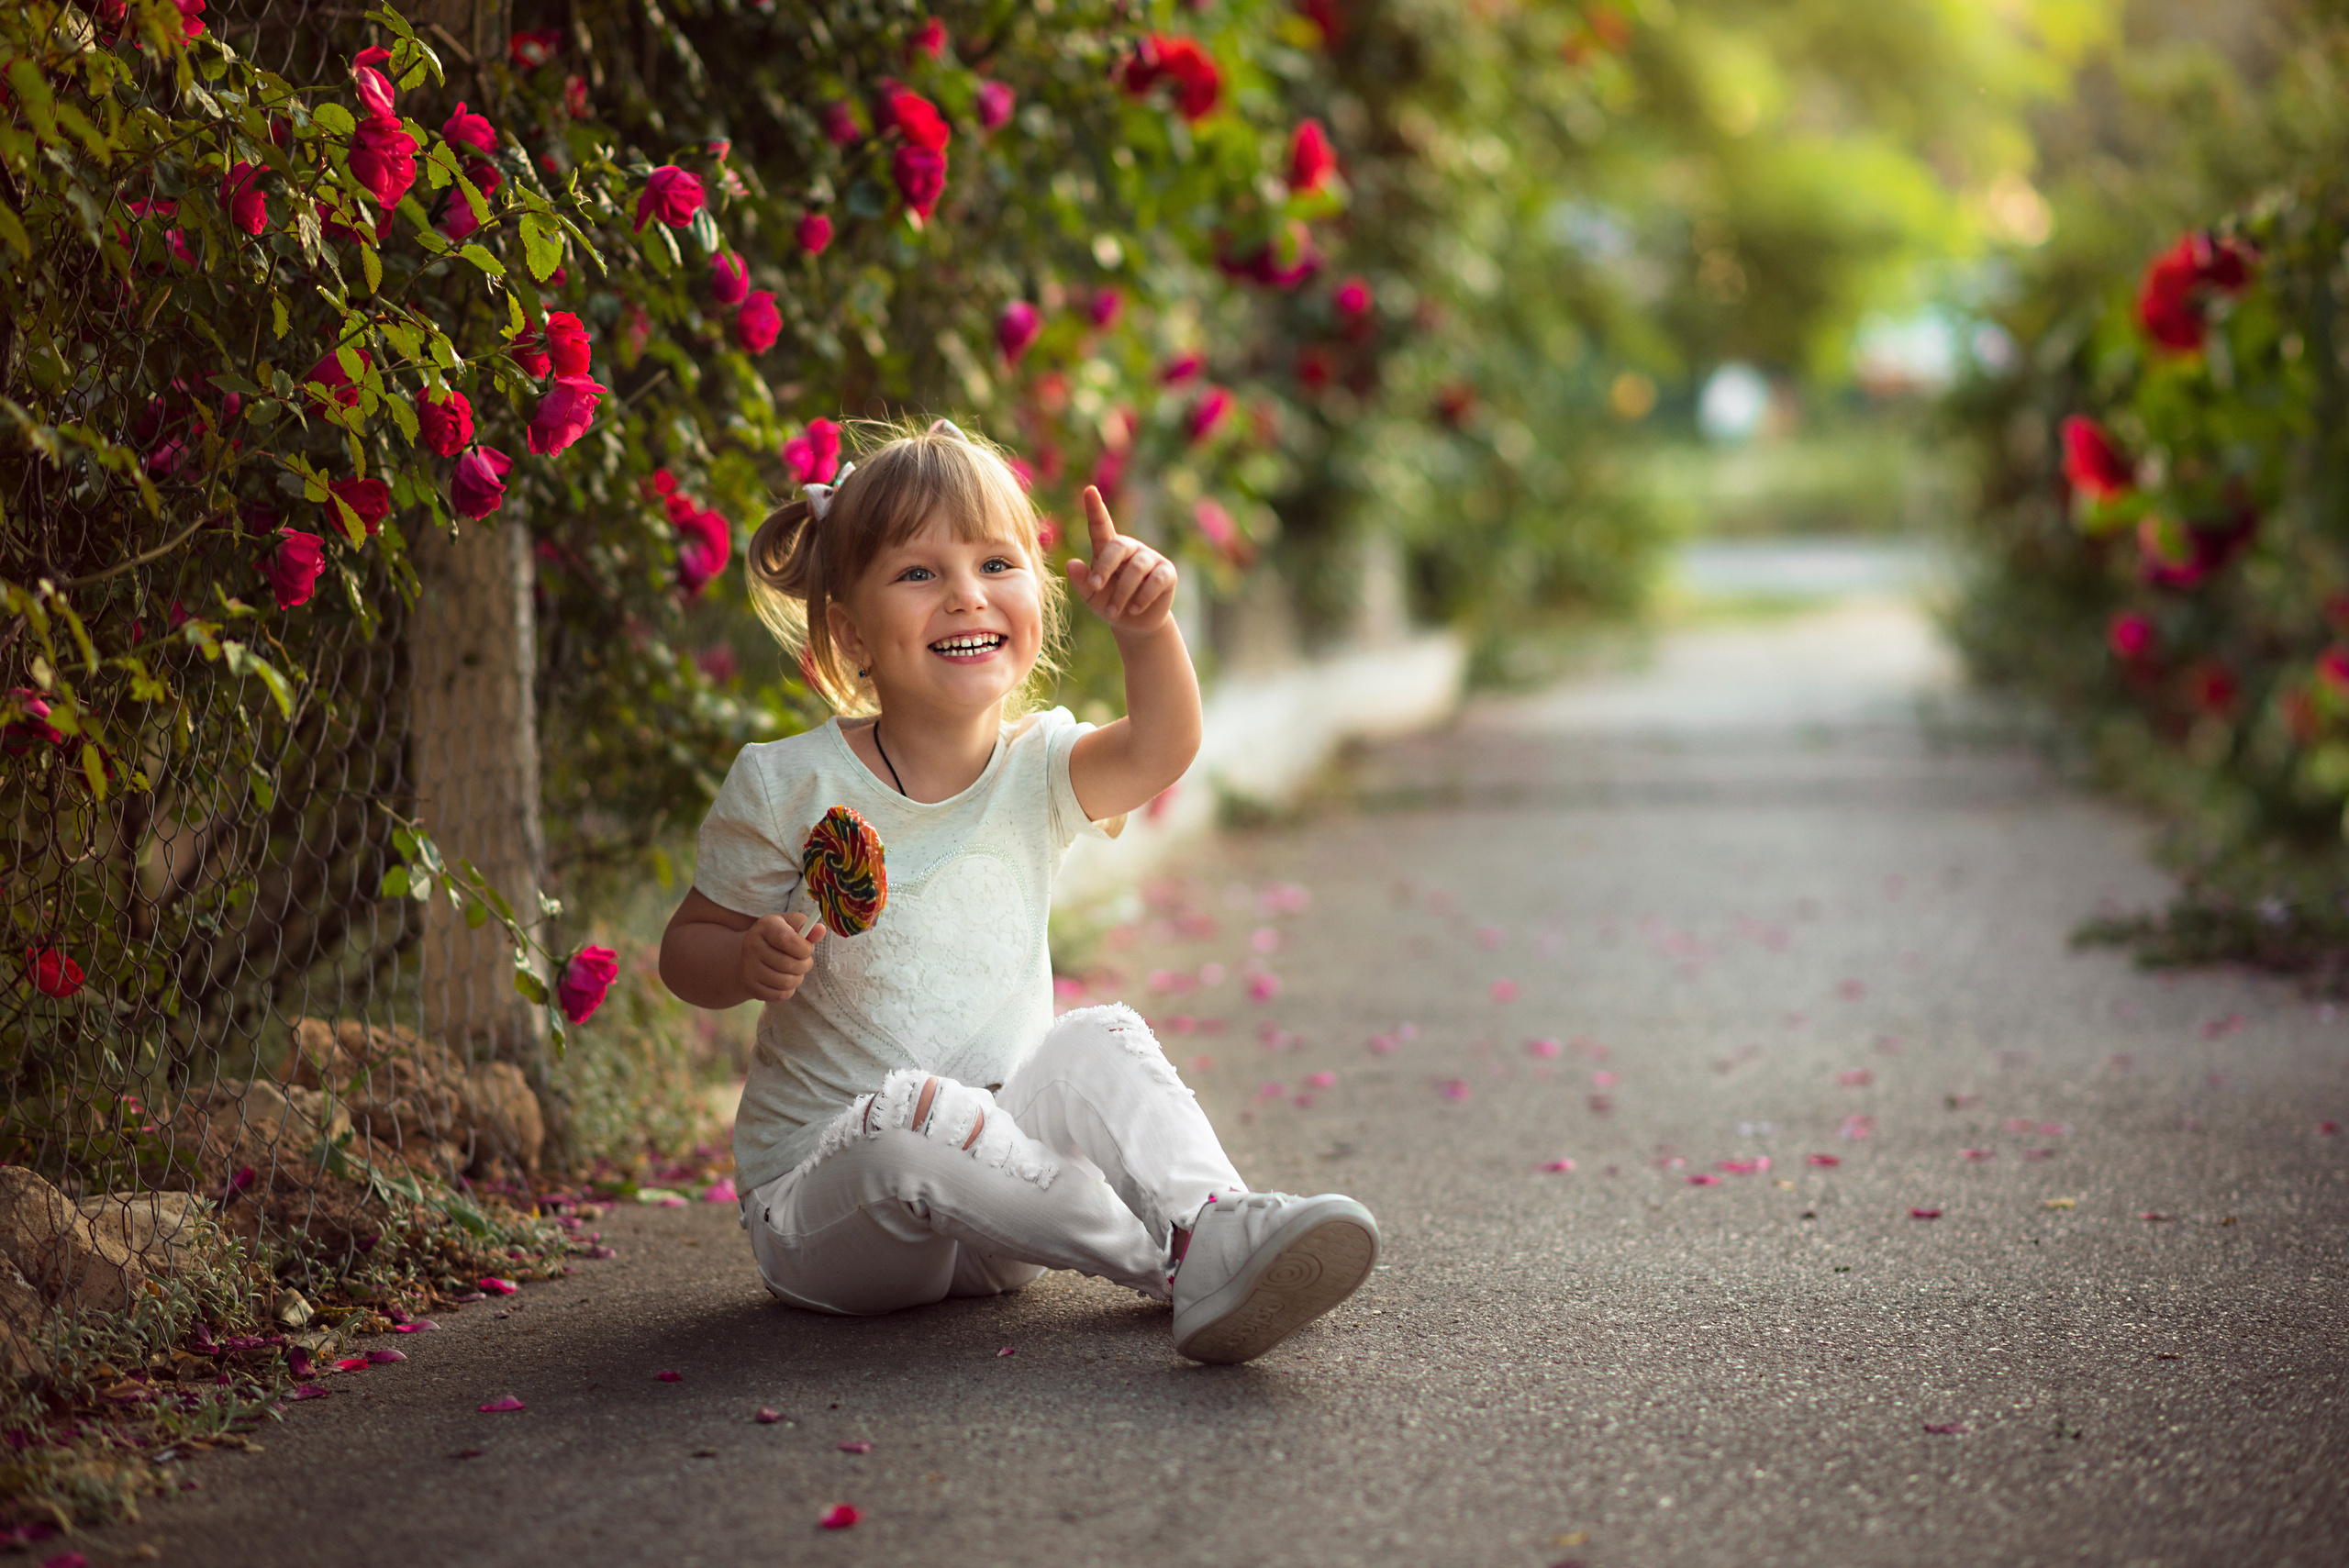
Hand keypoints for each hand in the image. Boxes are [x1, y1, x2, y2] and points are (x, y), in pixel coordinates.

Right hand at [739, 912, 823, 1002]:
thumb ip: (807, 926)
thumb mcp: (790, 925)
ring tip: (795, 970)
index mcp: (764, 926)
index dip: (804, 948)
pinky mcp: (751, 987)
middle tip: (803, 960)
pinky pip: (779, 995)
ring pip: (786, 982)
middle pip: (789, 964)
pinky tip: (784, 979)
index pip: (786, 940)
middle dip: (805, 964)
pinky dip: (788, 990)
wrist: (750, 956)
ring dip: (798, 978)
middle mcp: (752, 946)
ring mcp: (749, 968)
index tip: (807, 948)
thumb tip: (821, 930)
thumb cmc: (777, 937)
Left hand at [1066, 486, 1178, 634]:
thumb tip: (1071, 564)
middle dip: (1104, 567)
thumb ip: (1081, 581)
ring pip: (1136, 569)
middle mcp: (1130, 548)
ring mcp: (1151, 559)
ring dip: (1122, 592)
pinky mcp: (1167, 572)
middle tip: (1095, 587)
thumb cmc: (1109, 603)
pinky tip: (1134, 609)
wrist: (1134, 624)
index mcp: (1108, 549)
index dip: (1095, 508)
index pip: (1101, 525)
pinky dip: (1142, 597)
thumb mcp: (1091, 596)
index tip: (1089, 490)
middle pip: (1118, 546)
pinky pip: (1156, 580)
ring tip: (1114, 611)